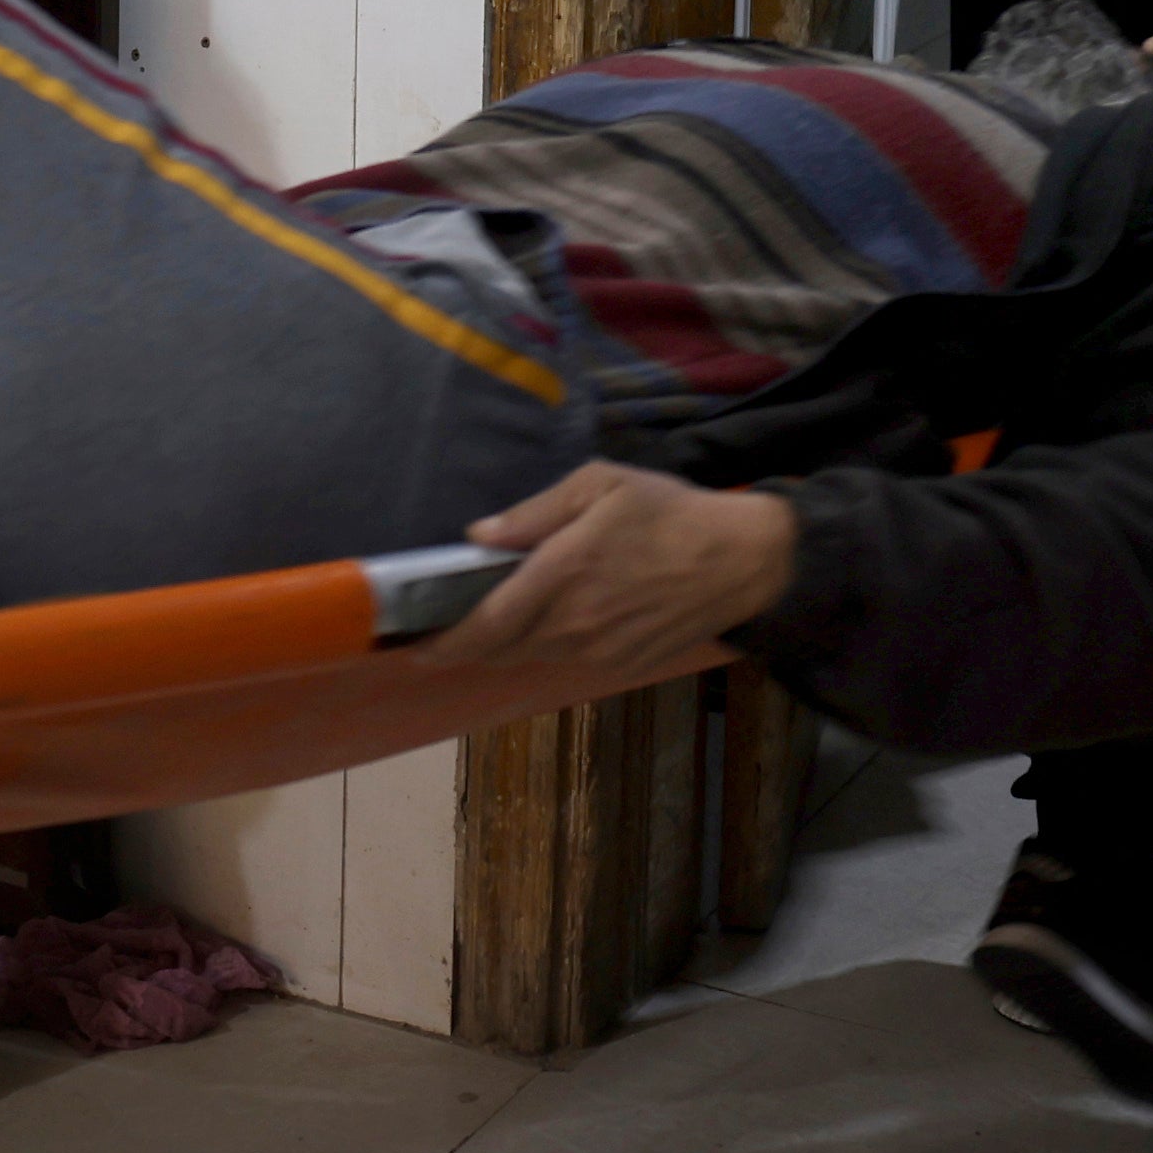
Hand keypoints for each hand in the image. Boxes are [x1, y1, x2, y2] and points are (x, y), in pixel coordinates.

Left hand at [422, 459, 798, 687]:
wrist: (741, 561)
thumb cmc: (668, 512)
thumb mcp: (599, 486)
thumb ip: (534, 514)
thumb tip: (479, 536)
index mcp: (561, 577)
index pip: (485, 626)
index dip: (443, 642)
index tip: (411, 645)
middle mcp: (573, 625)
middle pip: (500, 651)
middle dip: (463, 646)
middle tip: (438, 631)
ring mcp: (598, 653)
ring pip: (531, 658)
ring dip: (503, 646)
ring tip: (489, 622)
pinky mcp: (622, 666)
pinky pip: (566, 661)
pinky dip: (544, 647)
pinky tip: (548, 623)